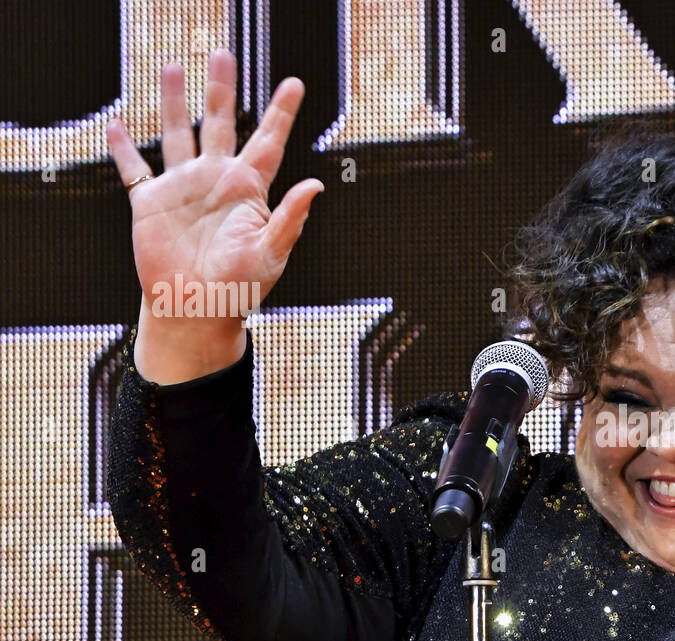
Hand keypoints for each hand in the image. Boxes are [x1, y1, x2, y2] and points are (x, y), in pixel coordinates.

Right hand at [107, 50, 322, 323]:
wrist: (198, 312)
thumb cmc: (240, 290)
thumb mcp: (271, 254)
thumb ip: (290, 218)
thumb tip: (316, 186)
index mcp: (248, 190)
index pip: (268, 142)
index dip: (281, 113)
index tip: (295, 84)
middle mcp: (216, 182)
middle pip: (219, 124)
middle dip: (220, 90)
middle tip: (222, 54)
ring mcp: (184, 190)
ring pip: (177, 135)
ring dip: (174, 103)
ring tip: (173, 67)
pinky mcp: (152, 205)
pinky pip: (136, 171)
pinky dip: (124, 149)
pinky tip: (117, 126)